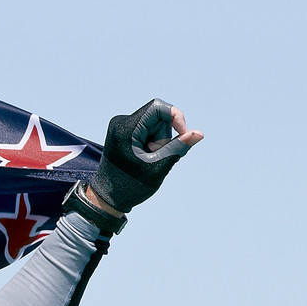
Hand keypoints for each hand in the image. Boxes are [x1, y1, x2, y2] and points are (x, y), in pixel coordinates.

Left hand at [88, 100, 202, 212]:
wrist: (107, 198)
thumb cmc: (130, 186)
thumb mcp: (158, 166)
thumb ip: (179, 147)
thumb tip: (199, 133)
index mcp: (126, 128)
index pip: (158, 107)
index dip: (175, 117)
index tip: (183, 135)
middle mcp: (121, 123)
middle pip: (158, 117)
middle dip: (164, 136)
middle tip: (156, 156)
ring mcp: (121, 127)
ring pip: (154, 125)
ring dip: (159, 142)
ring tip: (148, 160)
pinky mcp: (123, 133)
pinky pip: (147, 131)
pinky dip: (153, 144)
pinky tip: (145, 158)